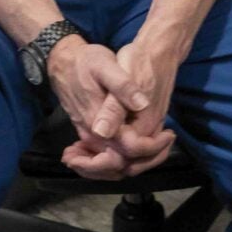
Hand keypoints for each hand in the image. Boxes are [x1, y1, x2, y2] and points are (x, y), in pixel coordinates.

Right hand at [51, 36, 167, 179]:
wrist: (62, 63)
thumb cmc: (85, 63)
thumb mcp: (105, 65)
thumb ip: (122, 86)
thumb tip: (142, 104)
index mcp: (100, 123)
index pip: (129, 151)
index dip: (152, 147)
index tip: (169, 134)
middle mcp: (94, 137)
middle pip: (121, 167)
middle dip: (148, 160)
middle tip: (167, 141)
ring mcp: (90, 138)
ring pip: (113, 168)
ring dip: (138, 163)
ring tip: (159, 146)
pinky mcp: (89, 135)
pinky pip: (105, 161)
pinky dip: (123, 161)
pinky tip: (140, 148)